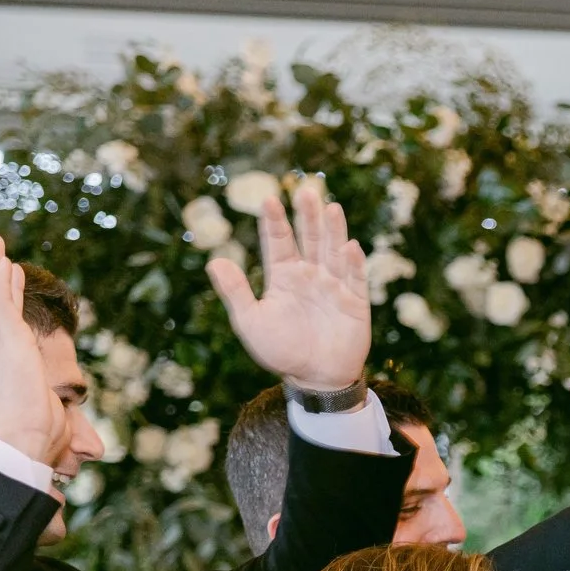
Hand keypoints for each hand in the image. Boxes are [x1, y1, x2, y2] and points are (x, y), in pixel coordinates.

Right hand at [0, 235, 72, 469]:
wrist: (25, 435)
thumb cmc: (37, 431)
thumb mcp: (47, 406)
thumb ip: (52, 400)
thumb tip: (68, 416)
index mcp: (4, 360)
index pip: (4, 320)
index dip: (7, 297)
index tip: (13, 277)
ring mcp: (0, 340)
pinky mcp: (8, 337)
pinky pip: (2, 300)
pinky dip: (1, 278)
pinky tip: (5, 260)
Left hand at [207, 178, 371, 391]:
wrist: (315, 379)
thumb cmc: (281, 352)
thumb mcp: (250, 321)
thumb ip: (235, 291)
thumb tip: (213, 260)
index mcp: (284, 277)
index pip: (278, 242)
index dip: (274, 222)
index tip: (268, 199)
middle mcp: (310, 276)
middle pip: (309, 238)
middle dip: (307, 216)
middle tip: (305, 191)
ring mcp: (334, 287)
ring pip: (333, 251)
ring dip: (332, 230)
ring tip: (329, 207)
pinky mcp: (355, 303)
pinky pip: (354, 279)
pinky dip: (353, 263)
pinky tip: (350, 247)